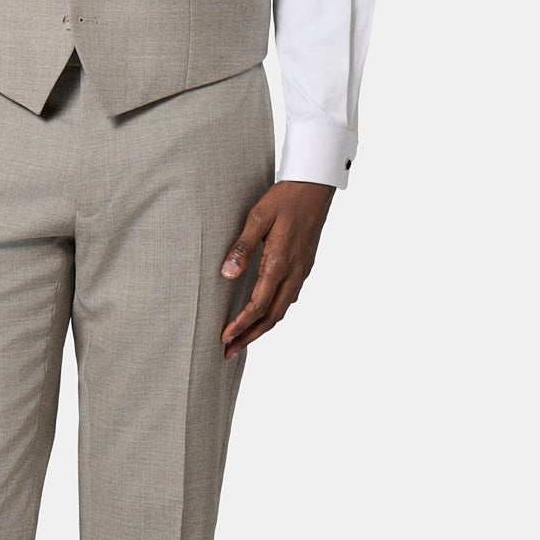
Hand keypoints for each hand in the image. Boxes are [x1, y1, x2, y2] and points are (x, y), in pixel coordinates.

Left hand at [219, 179, 333, 357]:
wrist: (315, 187)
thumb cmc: (284, 198)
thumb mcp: (258, 217)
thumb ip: (242, 247)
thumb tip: (228, 275)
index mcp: (280, 263)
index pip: (259, 305)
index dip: (241, 324)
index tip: (224, 337)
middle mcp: (294, 272)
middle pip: (272, 317)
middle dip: (250, 336)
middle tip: (229, 352)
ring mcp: (302, 271)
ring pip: (282, 310)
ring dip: (262, 327)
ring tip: (243, 339)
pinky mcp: (304, 266)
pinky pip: (289, 298)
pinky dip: (274, 313)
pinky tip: (264, 314)